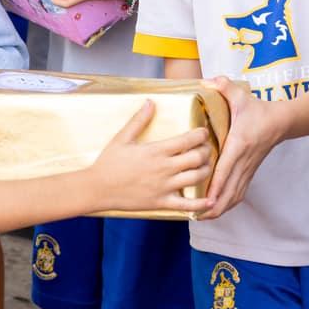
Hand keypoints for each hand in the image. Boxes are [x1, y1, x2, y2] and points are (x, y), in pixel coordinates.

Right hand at [90, 100, 213, 215]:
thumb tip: (150, 102)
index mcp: (156, 151)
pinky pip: (187, 205)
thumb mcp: (122, 138)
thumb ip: (139, 120)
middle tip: (206, 148)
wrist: (98, 189)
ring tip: (205, 166)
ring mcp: (164, 187)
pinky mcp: (162, 203)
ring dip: (206, 171)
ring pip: (197, 178)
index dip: (200, 135)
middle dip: (206, 152)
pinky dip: (201, 204)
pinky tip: (210, 202)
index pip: (187, 140)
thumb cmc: (108, 163)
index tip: (203, 132)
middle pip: (197, 158)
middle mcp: (164, 169)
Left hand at [196, 76, 286, 219]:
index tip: (205, 201)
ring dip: (221, 209)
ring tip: (203, 217)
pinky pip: (240, 192)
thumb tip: (206, 81)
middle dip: (214, 206)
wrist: (281, 121)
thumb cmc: (258, 109)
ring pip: (236, 195)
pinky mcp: (250, 172)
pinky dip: (228, 203)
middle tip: (196, 215)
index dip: (216, 186)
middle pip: (230, 190)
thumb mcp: (241, 95)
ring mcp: (248, 169)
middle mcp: (244, 160)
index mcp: (240, 144)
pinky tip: (217, 209)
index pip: (227, 169)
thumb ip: (224, 86)